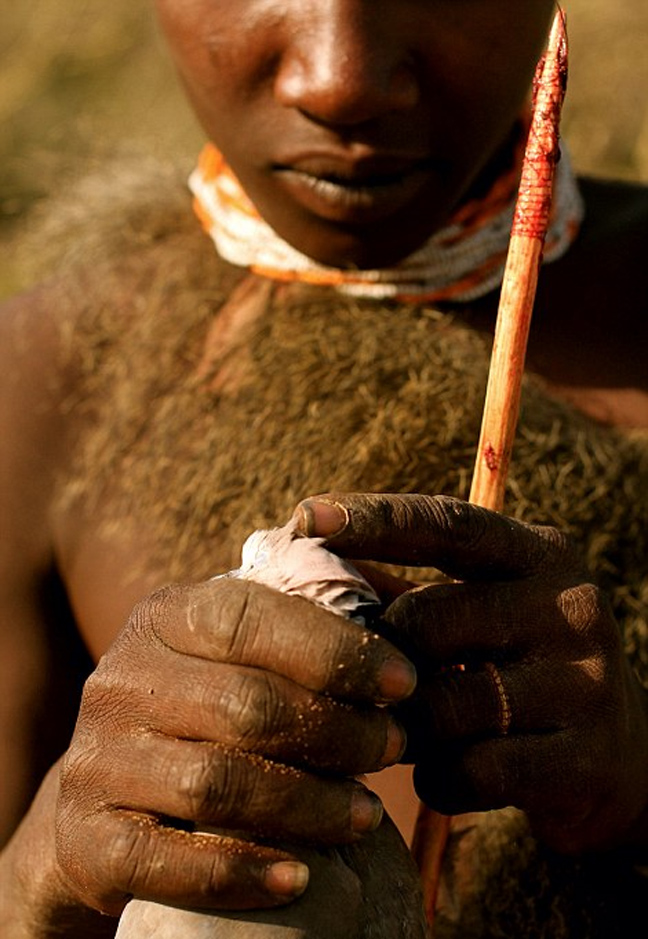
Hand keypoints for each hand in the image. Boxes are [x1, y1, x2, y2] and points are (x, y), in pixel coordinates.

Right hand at [55, 578, 414, 915]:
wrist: (114, 789)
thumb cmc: (211, 706)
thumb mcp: (244, 650)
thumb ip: (307, 620)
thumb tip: (399, 598)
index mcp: (165, 617)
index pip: (250, 619)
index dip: (336, 651)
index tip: (403, 683)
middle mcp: (120, 680)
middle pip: (245, 706)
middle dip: (338, 731)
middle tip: (394, 747)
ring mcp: (98, 760)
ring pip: (215, 785)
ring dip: (308, 805)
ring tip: (366, 814)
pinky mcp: (88, 838)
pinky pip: (166, 863)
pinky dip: (241, 874)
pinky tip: (299, 879)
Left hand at [293, 492, 647, 853]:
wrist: (619, 757)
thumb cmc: (516, 668)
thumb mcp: (479, 610)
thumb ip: (401, 587)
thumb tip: (299, 564)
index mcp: (540, 554)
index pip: (446, 525)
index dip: (373, 518)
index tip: (305, 516)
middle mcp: (571, 606)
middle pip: (428, 621)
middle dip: (376, 656)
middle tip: (363, 681)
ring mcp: (586, 683)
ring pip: (443, 704)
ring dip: (405, 727)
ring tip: (410, 731)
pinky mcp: (585, 759)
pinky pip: (472, 770)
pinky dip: (439, 777)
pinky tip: (444, 771)